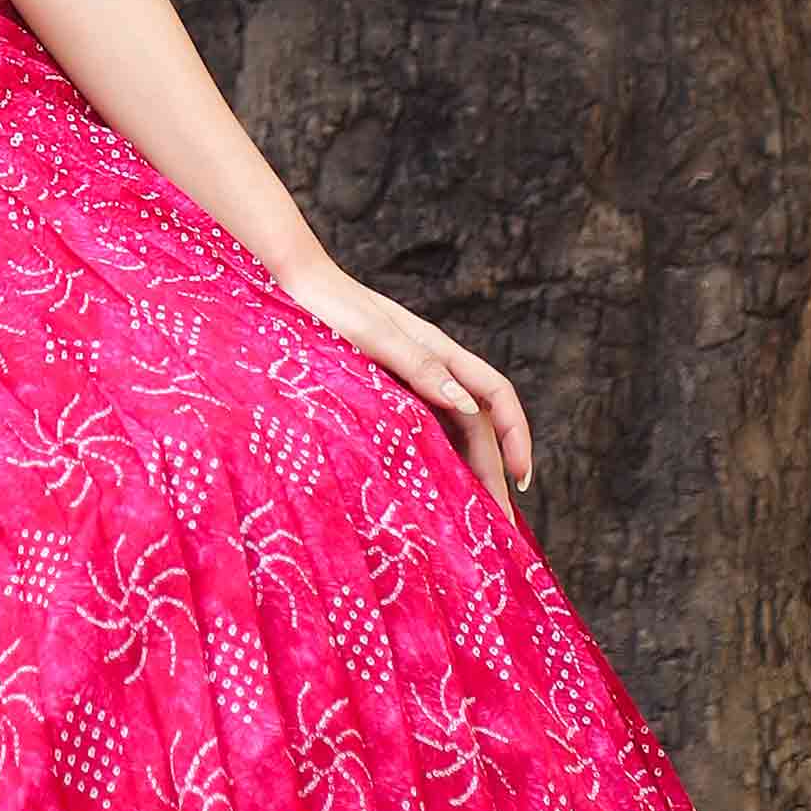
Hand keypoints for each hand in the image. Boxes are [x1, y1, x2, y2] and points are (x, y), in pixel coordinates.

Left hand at [274, 253, 532, 511]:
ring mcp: (406, 380)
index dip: (515, 436)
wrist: (288, 287)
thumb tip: (466, 405)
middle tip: (500, 523)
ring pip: (452, 430)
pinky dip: (436, 460)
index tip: (521, 478)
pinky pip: (421, 430)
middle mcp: (431, 367)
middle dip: (493, 470)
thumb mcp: (373, 336)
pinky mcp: (382, 392)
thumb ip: (419, 367)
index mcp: (438, 351)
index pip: (496, 396)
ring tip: (475, 515)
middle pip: (477, 423)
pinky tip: (431, 488)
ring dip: (468, 469)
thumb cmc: (329, 308)